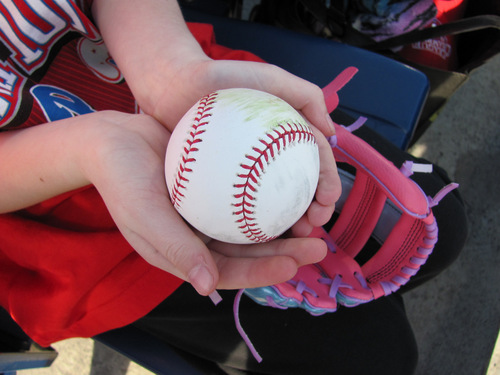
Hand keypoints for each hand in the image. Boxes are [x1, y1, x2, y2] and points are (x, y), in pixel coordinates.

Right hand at [82, 111, 327, 294]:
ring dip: (284, 226)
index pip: (229, 271)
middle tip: (319, 244)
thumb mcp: (144, 213)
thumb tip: (208, 286)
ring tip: (315, 220)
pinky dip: (268, 195)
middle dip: (285, 252)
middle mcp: (202, 236)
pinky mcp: (216, 186)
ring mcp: (210, 211)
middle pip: (249, 251)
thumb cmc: (122, 179)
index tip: (293, 264)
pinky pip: (247, 195)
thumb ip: (175, 248)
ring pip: (253, 225)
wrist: (112, 140)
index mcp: (185, 252)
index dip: (262, 272)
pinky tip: (292, 189)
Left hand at [144, 59, 341, 236]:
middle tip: (313, 226)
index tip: (327, 202)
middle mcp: (270, 156)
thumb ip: (306, 95)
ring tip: (291, 237)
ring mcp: (245, 172)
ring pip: (271, 203)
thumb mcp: (270, 78)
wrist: (175, 85)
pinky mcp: (220, 183)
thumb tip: (332, 131)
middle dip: (313, 211)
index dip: (327, 184)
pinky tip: (255, 233)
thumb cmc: (222, 77)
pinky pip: (238, 204)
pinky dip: (250, 220)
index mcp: (287, 137)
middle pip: (298, 189)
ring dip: (287, 223)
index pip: (315, 162)